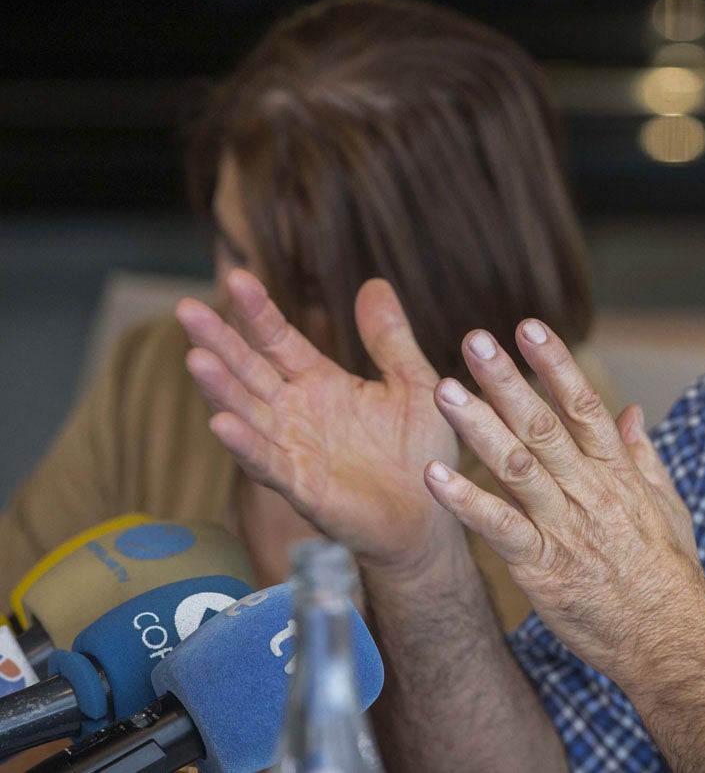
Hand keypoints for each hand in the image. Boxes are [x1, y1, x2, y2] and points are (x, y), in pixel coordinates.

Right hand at [176, 269, 459, 573]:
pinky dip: (244, 445)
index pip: (279, 339)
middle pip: (248, 370)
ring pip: (247, 413)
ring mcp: (293, 449)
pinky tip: (221, 424)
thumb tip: (373, 283)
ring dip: (221, 390)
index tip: (237, 276)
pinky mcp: (301, 487)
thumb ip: (390, 339)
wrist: (430, 517)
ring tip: (196, 360)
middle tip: (185, 308)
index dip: (258, 311)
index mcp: (320, 383)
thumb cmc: (420, 451)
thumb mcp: (412, 384)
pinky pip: (268, 463)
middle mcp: (296, 412)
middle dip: (218, 341)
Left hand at [422, 319, 704, 683]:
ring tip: (444, 390)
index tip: (528, 326)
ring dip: (478, 426)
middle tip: (474, 340)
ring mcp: (565, 527)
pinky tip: (434, 474)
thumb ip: (643, 455)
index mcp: (618, 472)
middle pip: (544, 424)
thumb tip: (632, 411)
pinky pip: (499, 527)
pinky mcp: (543, 567)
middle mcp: (589, 490)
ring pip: (517, 465)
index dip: (555, 363)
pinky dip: (466, 501)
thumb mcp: (667, 505)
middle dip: (507, 379)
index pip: (584, 404)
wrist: (670, 638)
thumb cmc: (668, 573)